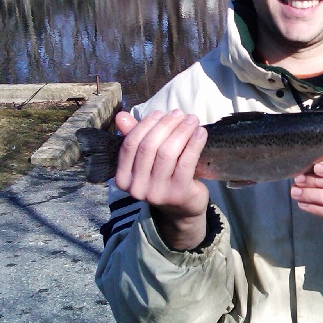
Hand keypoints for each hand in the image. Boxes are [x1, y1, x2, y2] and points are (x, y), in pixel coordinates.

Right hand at [114, 109, 209, 249]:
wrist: (182, 209)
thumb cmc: (163, 178)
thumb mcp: (146, 161)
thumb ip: (134, 138)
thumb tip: (122, 115)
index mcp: (123, 179)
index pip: (130, 144)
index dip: (145, 125)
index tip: (160, 113)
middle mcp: (137, 188)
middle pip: (149, 146)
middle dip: (165, 125)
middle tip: (179, 113)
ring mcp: (157, 193)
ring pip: (167, 152)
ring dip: (181, 131)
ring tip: (192, 120)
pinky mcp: (178, 193)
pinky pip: (186, 162)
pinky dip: (194, 144)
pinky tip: (201, 133)